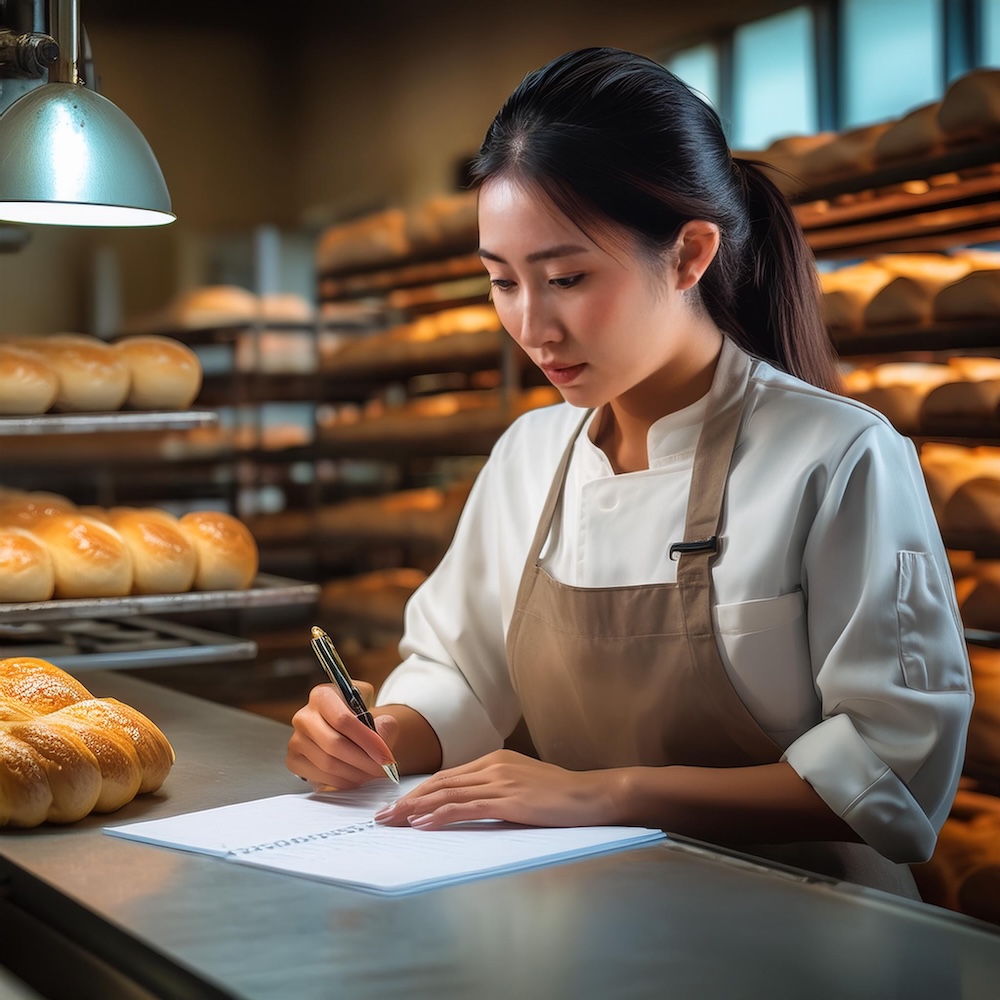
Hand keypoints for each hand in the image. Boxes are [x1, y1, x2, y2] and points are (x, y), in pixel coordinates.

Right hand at [286, 681, 397, 788]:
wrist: (345, 730)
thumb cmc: (359, 720)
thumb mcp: (375, 711)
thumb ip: (385, 722)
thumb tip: (385, 729)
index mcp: (322, 695)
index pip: (343, 720)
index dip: (367, 740)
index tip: (385, 755)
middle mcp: (304, 716)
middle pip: (334, 744)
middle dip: (364, 761)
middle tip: (383, 769)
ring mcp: (296, 739)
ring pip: (328, 763)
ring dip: (356, 773)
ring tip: (373, 773)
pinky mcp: (293, 760)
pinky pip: (320, 776)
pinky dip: (343, 781)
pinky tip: (356, 777)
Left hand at [373, 750, 617, 828]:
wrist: (591, 795)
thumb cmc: (561, 796)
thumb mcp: (522, 785)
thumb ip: (496, 789)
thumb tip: (467, 804)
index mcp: (494, 760)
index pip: (447, 776)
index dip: (419, 791)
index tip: (398, 806)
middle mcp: (492, 766)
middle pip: (440, 783)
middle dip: (408, 801)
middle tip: (383, 816)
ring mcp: (500, 781)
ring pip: (446, 794)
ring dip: (415, 809)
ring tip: (392, 822)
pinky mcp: (508, 800)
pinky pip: (465, 807)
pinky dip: (439, 815)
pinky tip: (422, 824)